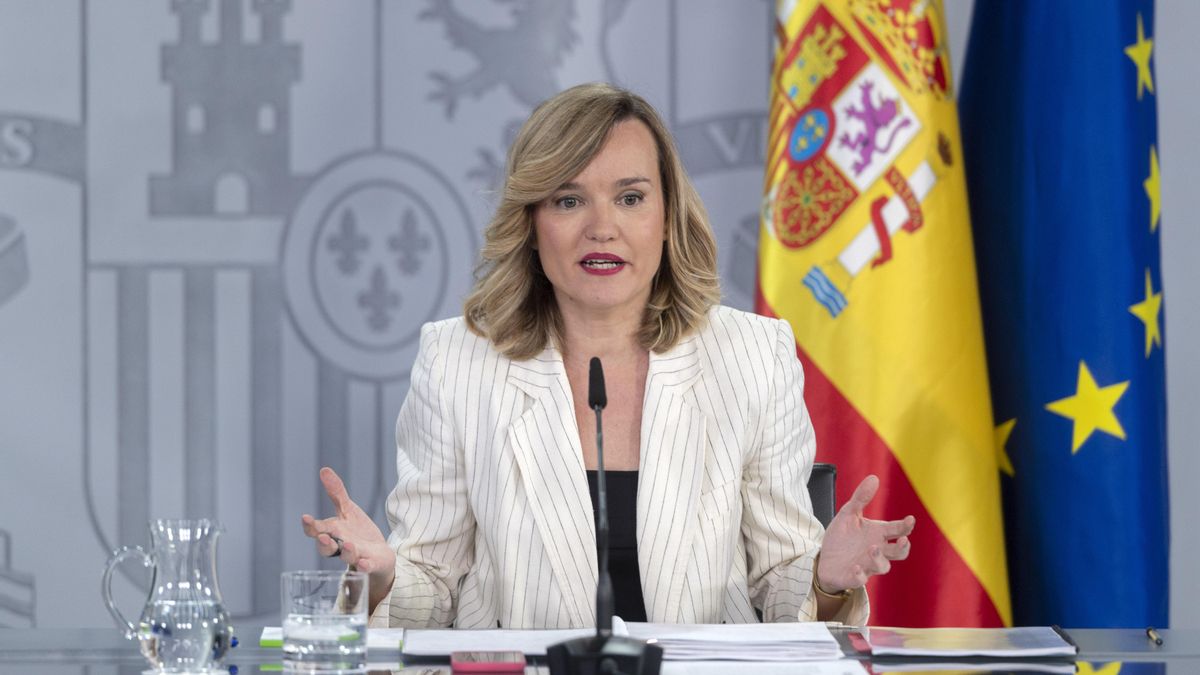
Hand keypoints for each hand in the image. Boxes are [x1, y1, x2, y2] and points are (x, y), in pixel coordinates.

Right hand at [301, 467, 395, 610]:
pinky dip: (364, 566)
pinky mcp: (370, 564)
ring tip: (348, 544)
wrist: (378, 553)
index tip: (305, 518)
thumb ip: (336, 493)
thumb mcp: (347, 510)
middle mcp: (339, 547)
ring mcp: (355, 557)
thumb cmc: (357, 531)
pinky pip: (366, 567)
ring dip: (346, 551)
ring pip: (347, 557)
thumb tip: (324, 470)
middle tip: (324, 537)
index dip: (310, 526)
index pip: (316, 531)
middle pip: (327, 548)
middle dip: (324, 543)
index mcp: (331, 533)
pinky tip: (364, 563)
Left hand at [816, 475, 914, 592]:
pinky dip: (860, 575)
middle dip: (903, 548)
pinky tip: (856, 567)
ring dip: (879, 558)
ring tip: (872, 548)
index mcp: (878, 534)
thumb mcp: (848, 514)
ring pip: (883, 566)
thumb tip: (874, 477)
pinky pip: (861, 579)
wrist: (825, 559)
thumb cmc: (842, 537)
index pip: (898, 530)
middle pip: (899, 552)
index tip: (910, 519)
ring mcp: (867, 565)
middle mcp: (877, 550)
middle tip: (903, 540)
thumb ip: (861, 498)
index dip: (905, 526)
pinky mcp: (854, 577)